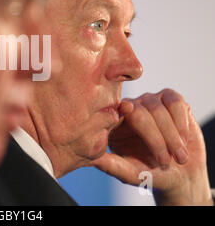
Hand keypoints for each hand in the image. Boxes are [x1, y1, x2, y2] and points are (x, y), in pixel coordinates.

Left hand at [90, 89, 212, 205]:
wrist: (179, 175)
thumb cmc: (149, 174)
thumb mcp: (129, 173)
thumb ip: (111, 165)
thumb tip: (90, 159)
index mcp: (114, 122)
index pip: (116, 114)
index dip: (125, 116)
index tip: (129, 113)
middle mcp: (129, 107)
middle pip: (139, 111)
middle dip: (155, 138)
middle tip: (165, 161)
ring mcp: (149, 100)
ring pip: (158, 108)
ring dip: (171, 135)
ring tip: (179, 157)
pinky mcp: (169, 99)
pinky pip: (175, 102)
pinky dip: (181, 121)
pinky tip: (184, 139)